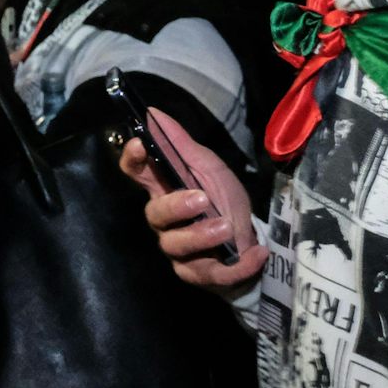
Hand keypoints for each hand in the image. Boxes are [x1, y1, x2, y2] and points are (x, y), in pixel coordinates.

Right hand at [119, 108, 267, 300]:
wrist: (251, 241)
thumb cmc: (223, 200)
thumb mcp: (209, 168)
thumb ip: (182, 144)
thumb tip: (154, 112)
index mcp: (163, 188)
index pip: (135, 173)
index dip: (132, 159)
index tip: (141, 144)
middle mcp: (164, 220)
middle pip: (154, 213)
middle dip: (175, 206)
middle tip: (201, 198)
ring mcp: (177, 249)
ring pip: (175, 245)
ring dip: (202, 236)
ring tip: (227, 228)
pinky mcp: (196, 274)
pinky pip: (209, 273)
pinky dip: (236, 265)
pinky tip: (255, 253)